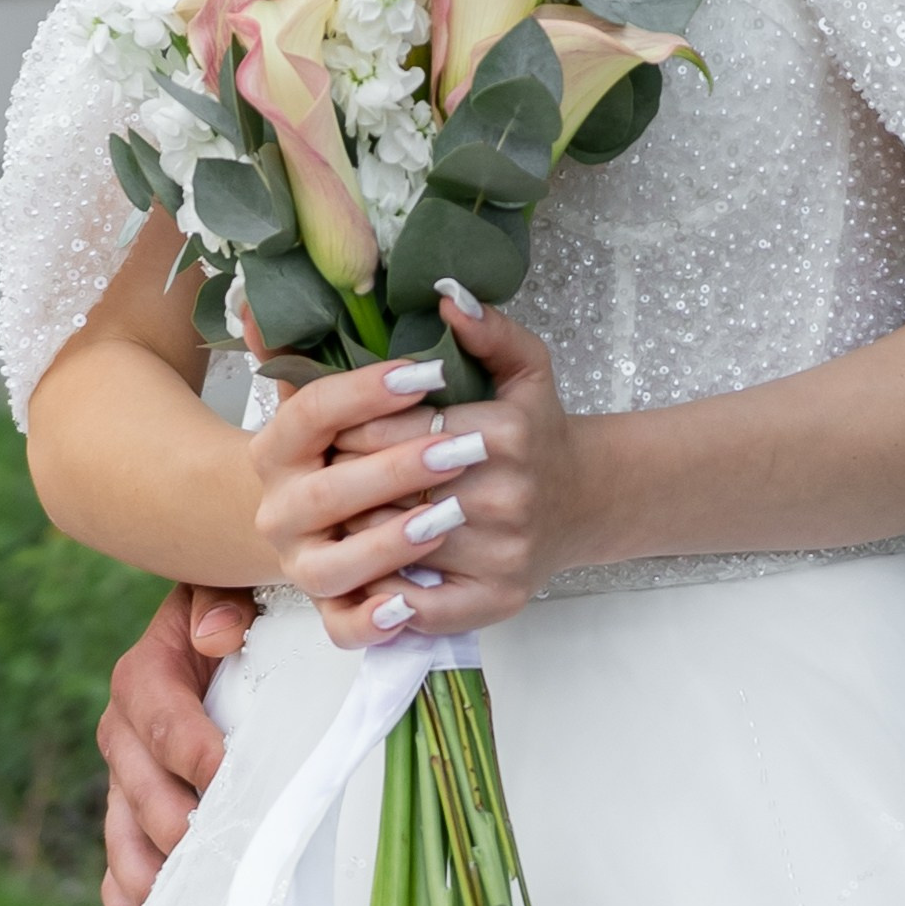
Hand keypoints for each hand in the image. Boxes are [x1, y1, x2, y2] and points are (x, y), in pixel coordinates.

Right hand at [98, 583, 253, 905]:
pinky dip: (126, 897)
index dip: (195, 754)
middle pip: (139, 790)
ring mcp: (122, 779)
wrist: (214, 633)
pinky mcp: (129, 812)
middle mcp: (122, 731)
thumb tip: (216, 637)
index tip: (229, 780)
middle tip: (216, 855)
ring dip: (146, 874)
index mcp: (144, 676)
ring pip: (122, 834)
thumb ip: (220, 599)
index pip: (164, 721)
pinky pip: (117, 861)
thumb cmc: (233, 607)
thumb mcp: (225, 584)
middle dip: (175, 826)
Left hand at [248, 298, 591, 646]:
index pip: (400, 431)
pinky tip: (366, 570)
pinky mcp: (498, 600)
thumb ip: (486, 330)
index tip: (331, 428)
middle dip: (348, 480)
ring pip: (396, 547)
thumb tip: (446, 297)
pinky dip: (384, 594)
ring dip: (357, 534)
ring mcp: (503, 554)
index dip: (355, 428)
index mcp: (506, 434)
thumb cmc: (537, 429)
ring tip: (334, 517)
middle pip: (391, 491)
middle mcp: (507, 496)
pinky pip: (420, 608)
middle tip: (322, 472)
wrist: (583, 500)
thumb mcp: (524, 367)